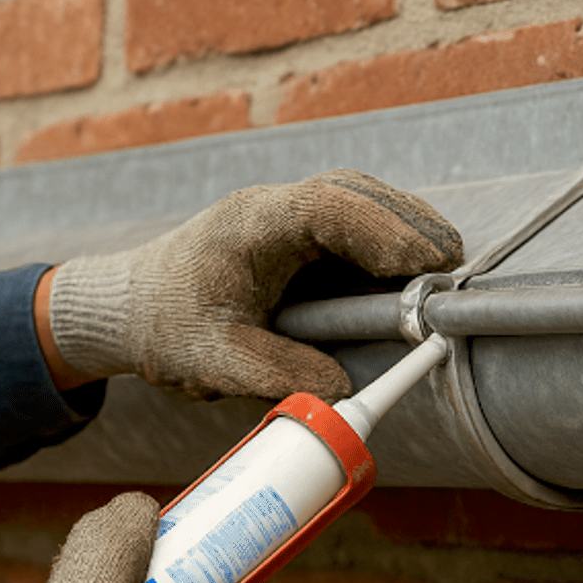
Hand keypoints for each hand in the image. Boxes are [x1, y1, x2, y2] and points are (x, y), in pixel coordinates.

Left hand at [47, 169, 463, 398]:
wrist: (130, 307)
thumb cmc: (164, 327)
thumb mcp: (214, 361)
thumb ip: (277, 375)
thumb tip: (342, 389)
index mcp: (248, 226)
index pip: (324, 208)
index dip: (379, 230)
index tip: (422, 263)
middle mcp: (271, 209)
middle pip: (354, 193)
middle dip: (408, 224)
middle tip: (452, 266)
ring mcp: (285, 217)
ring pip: (358, 203)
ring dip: (403, 230)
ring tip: (443, 268)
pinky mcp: (295, 236)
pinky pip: (351, 226)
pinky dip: (385, 244)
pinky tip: (411, 273)